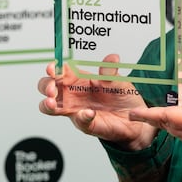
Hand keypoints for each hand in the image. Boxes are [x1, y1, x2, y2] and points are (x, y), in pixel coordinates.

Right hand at [36, 55, 155, 149]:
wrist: (135, 118)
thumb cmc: (123, 97)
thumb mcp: (119, 81)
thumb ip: (111, 72)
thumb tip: (112, 58)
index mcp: (79, 80)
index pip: (60, 71)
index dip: (53, 68)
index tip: (53, 68)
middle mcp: (72, 94)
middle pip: (47, 87)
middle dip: (46, 86)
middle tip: (53, 89)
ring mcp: (75, 109)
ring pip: (49, 107)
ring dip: (47, 104)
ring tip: (53, 103)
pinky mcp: (85, 123)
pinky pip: (78, 121)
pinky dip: (82, 116)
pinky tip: (90, 113)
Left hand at [127, 60, 181, 153]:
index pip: (166, 117)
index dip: (148, 114)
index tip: (133, 113)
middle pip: (168, 126)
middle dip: (155, 119)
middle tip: (140, 113)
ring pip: (176, 133)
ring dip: (168, 124)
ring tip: (159, 114)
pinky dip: (179, 129)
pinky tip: (181, 121)